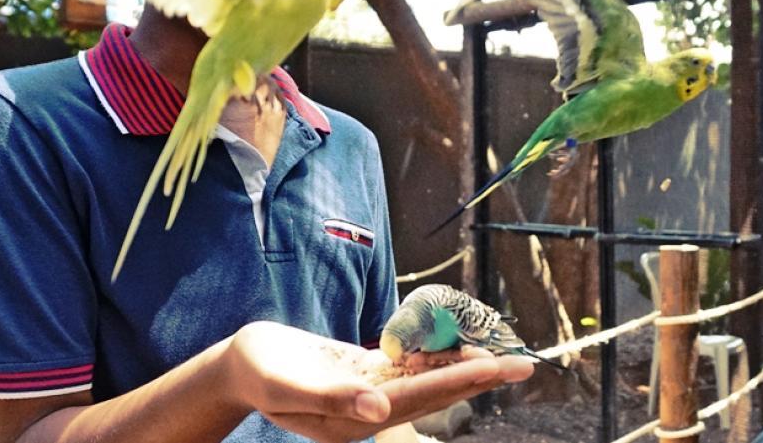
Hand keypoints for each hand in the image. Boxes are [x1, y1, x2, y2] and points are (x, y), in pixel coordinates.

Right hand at [222, 321, 532, 442]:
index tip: (497, 367)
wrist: (238, 364)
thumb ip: (334, 398)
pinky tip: (458, 343)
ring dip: (463, 366)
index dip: (462, 381)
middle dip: (479, 377)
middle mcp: (369, 410)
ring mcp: (368, 393)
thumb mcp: (287, 385)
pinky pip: (407, 367)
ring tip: (502, 353)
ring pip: (426, 379)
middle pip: (435, 392)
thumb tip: (379, 412)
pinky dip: (433, 355)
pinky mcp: (363, 375)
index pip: (420, 398)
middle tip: (524, 363)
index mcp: (354, 419)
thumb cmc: (259, 372)